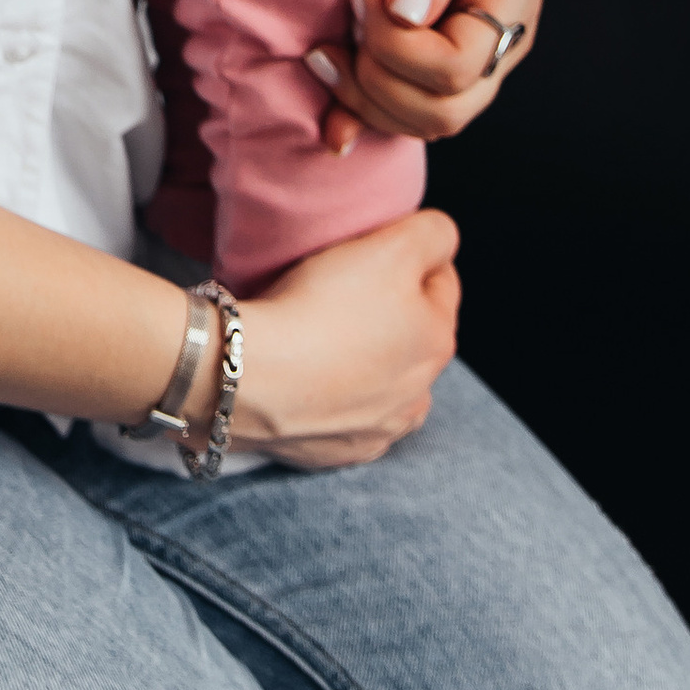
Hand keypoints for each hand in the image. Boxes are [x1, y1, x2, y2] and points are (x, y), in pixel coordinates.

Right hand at [229, 209, 460, 467]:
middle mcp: (418, 395)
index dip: (407, 256)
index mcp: (437, 341)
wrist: (248, 376)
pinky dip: (329, 397)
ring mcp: (377, 431)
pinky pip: (341, 416)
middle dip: (386, 311)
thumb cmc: (320, 309)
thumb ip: (434, 235)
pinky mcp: (335, 454)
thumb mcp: (393, 246)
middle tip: (339, 288)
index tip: (370, 249)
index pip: (440, 281)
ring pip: (379, 381)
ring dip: (362, 360)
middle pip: (410, 334)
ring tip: (319, 335)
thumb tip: (440, 243)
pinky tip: (304, 377)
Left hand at [302, 0, 556, 152]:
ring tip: (323, 53)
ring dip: (366, 99)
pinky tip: (332, 124)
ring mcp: (475, 56)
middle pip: (441, 111)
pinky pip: (411, 105)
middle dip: (376, 82)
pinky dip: (369, 113)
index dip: (397, 46)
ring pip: (424, 119)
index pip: (455, 68)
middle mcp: (499, 45)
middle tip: (341, 25)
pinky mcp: (443, 53)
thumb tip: (404, 14)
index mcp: (511, 5)